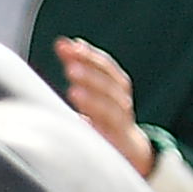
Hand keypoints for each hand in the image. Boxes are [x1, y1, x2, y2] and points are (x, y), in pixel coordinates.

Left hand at [53, 38, 154, 176]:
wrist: (129, 147)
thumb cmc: (105, 114)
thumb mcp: (93, 90)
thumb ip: (79, 68)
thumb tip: (63, 44)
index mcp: (116, 86)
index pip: (106, 67)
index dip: (90, 56)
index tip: (70, 46)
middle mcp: (122, 102)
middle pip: (110, 86)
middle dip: (91, 74)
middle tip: (70, 67)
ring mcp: (122, 123)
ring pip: (112, 110)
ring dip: (93, 100)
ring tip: (74, 92)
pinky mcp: (118, 143)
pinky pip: (111, 135)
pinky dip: (99, 128)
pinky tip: (85, 122)